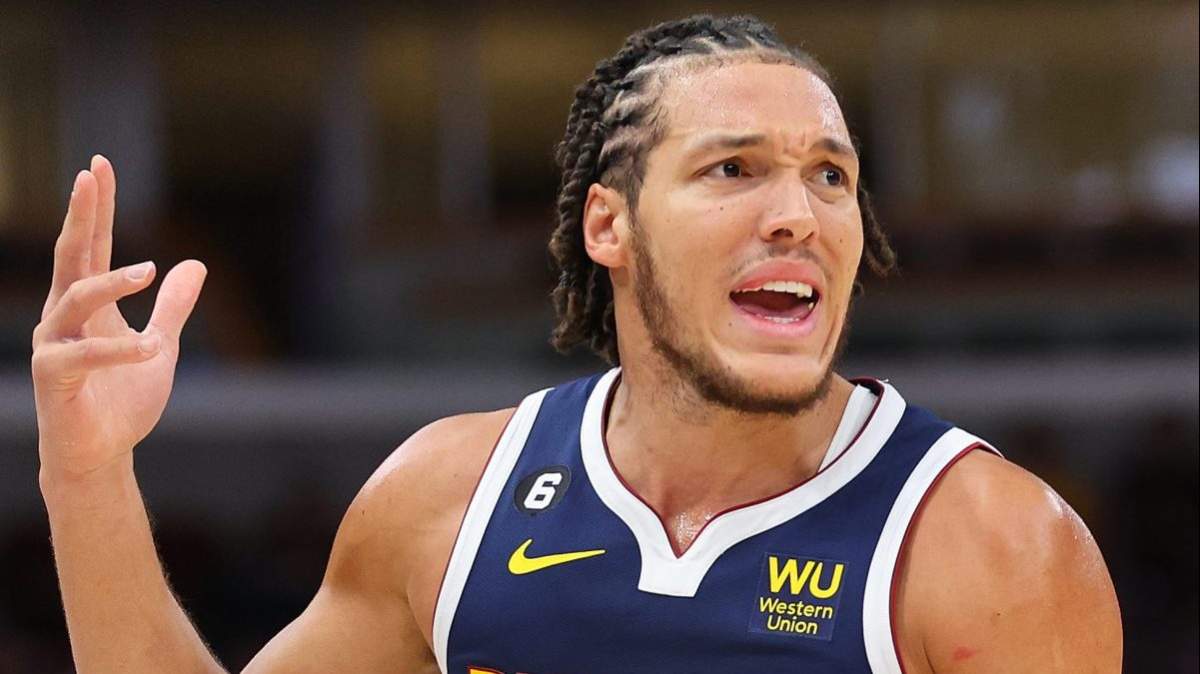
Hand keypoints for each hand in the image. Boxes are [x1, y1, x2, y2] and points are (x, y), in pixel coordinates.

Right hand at [32, 155, 206, 481]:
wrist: (102, 454)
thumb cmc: (123, 402)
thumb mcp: (161, 346)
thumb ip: (173, 307)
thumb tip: (195, 265)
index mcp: (88, 306)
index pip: (91, 247)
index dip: (97, 209)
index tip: (99, 167)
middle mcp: (63, 316)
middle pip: (70, 254)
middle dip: (81, 214)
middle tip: (89, 175)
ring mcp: (53, 344)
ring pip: (75, 297)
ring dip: (112, 282)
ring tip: (149, 271)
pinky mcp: (54, 376)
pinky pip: (85, 354)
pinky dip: (119, 349)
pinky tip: (149, 348)